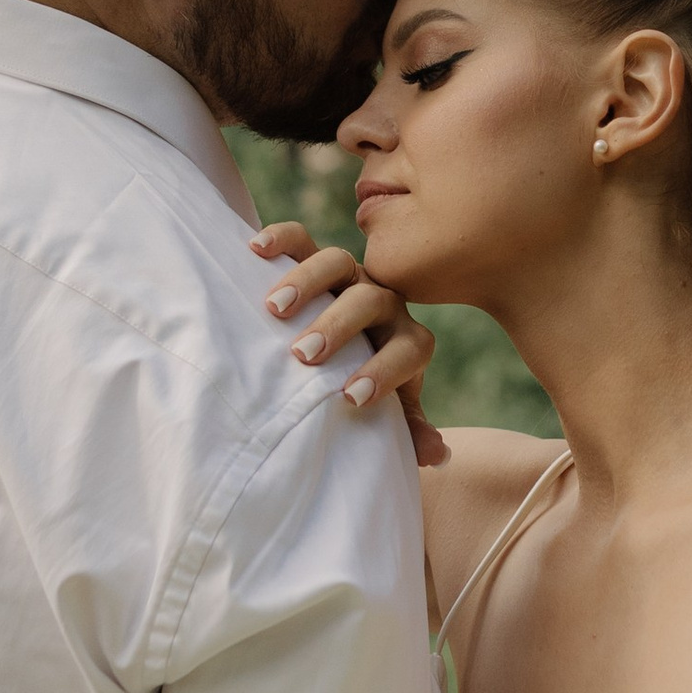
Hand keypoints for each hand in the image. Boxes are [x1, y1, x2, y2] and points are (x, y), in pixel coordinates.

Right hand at [251, 222, 445, 465]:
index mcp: (405, 340)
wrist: (345, 349)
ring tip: (274, 308)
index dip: (386, 371)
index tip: (352, 398)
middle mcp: (383, 302)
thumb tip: (436, 454)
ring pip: (338, 262)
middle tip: (304, 353)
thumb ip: (408, 429)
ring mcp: (349, 278)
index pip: (411, 347)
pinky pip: (301, 239)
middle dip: (339, 326)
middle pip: (371, 300)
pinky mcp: (313, 258)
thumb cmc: (363, 386)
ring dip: (307, 281)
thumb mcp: (389, 410)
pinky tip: (255, 248)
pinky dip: (281, 238)